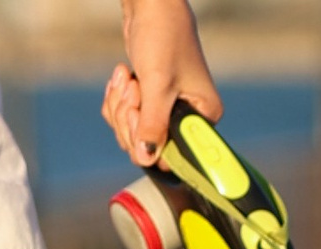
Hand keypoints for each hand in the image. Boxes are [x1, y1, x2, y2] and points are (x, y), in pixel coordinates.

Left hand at [102, 0, 221, 166]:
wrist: (150, 7)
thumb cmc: (164, 37)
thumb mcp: (157, 85)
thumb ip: (153, 127)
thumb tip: (147, 160)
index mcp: (204, 117)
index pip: (175, 155)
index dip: (151, 142)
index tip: (140, 114)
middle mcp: (187, 119)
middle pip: (148, 147)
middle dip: (130, 118)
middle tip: (133, 88)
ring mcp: (165, 112)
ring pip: (131, 134)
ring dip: (121, 106)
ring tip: (128, 76)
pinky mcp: (147, 103)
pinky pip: (123, 119)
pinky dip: (117, 100)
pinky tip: (124, 76)